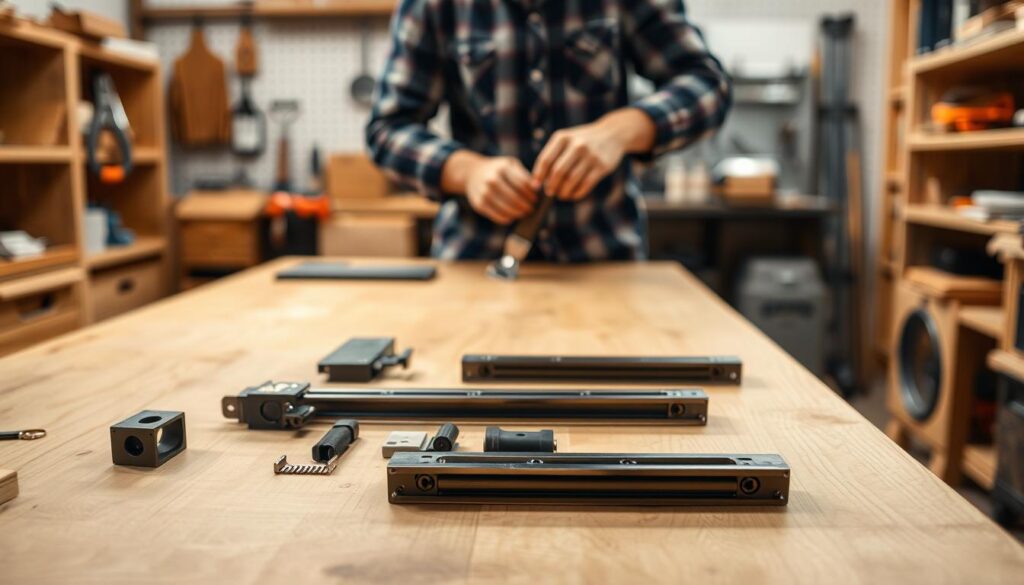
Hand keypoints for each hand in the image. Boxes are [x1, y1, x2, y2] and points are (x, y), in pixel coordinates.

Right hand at [464, 156, 537, 224]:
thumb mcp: (510, 165)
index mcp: (503, 168)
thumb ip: (524, 176)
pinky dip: (508, 218)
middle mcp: (492, 180)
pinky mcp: (479, 204)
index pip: (522, 184)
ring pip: (507, 209)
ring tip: (524, 213)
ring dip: (518, 213)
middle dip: (526, 206)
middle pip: (515, 198)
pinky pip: (498, 216)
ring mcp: (484, 193)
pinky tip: (513, 216)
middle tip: (532, 209)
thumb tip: (538, 192)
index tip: (536, 199)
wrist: (472, 173)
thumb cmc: (498, 170)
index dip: (531, 194)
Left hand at [533, 109, 655, 200]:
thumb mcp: (567, 139)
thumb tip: (539, 181)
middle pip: (557, 172)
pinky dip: (576, 193)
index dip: (538, 175)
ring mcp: (591, 155)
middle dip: (551, 186)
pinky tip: (573, 194)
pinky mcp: (602, 166)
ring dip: (563, 192)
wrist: (613, 134)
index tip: (536, 186)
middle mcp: (577, 145)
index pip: (545, 160)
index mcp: (563, 137)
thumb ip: (553, 155)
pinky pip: (585, 185)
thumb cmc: (583, 140)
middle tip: (550, 192)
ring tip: (561, 194)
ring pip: (571, 181)